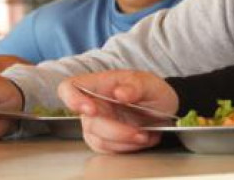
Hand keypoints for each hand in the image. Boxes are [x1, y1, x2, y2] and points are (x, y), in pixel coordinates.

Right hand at [57, 70, 178, 153]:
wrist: (163, 110)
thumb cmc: (152, 91)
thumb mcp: (151, 84)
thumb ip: (136, 87)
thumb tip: (120, 92)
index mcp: (100, 83)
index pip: (70, 87)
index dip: (72, 98)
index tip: (91, 109)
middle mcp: (93, 103)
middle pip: (89, 122)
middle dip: (116, 131)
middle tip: (139, 132)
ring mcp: (96, 123)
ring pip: (98, 139)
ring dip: (124, 141)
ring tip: (144, 135)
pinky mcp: (102, 139)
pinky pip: (106, 149)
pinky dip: (126, 147)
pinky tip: (140, 139)